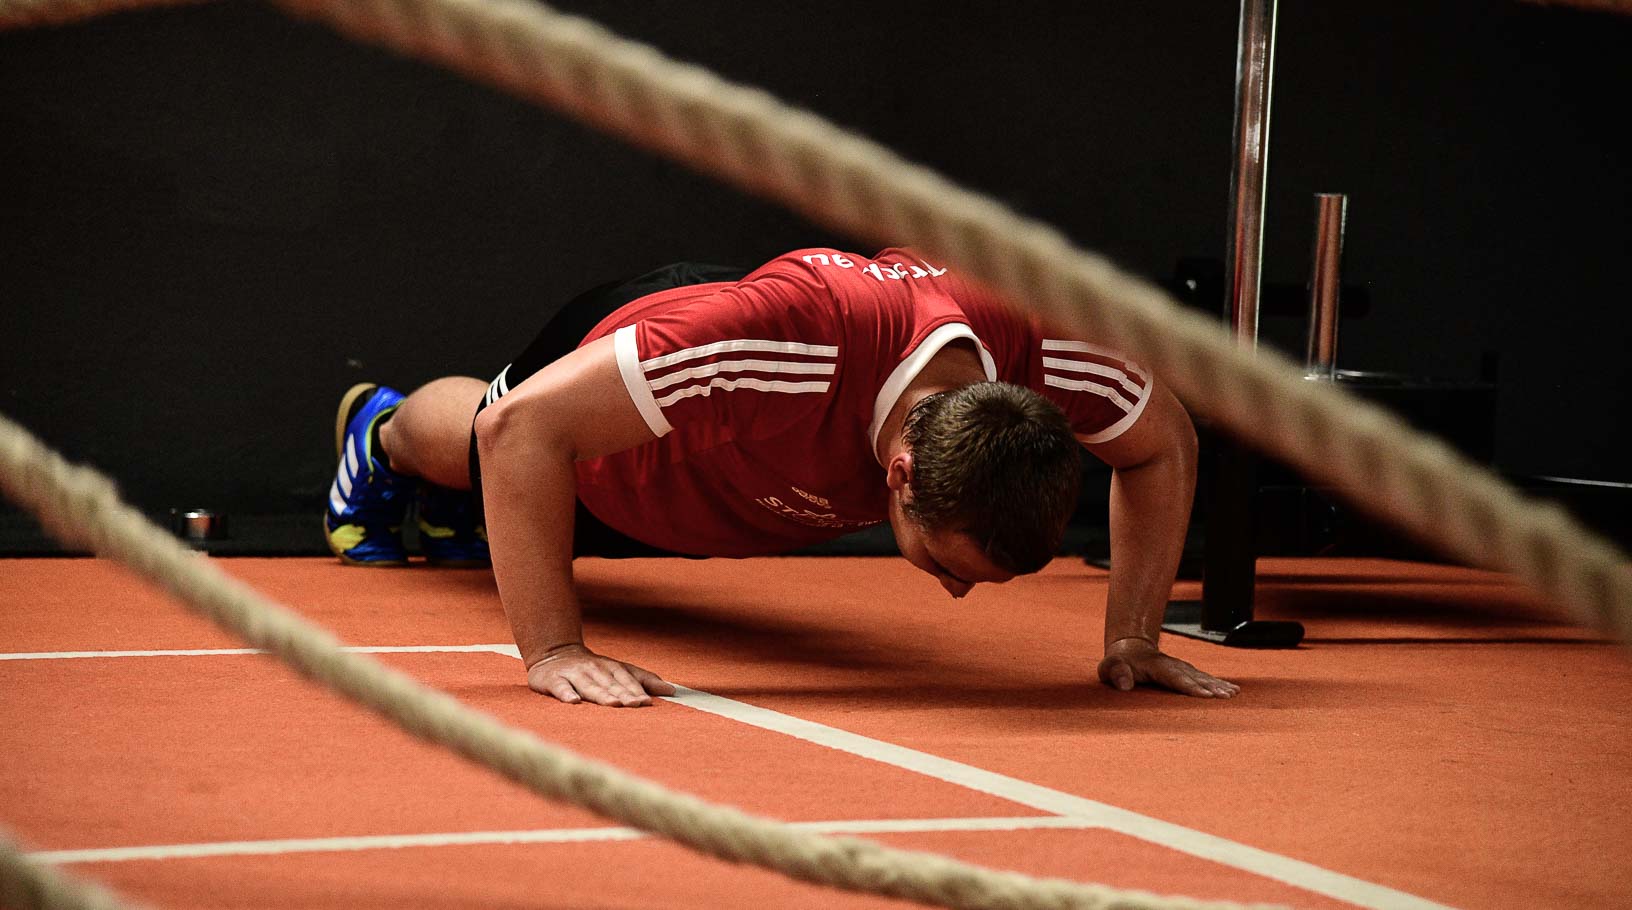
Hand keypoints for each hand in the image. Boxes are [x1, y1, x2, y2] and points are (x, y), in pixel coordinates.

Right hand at [527, 644, 675, 706]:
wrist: (554, 653)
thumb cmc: (594, 669)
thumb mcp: (619, 671)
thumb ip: (644, 680)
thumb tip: (672, 691)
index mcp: (611, 668)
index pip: (626, 679)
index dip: (636, 690)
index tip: (647, 702)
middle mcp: (594, 669)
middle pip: (610, 684)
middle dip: (623, 694)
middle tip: (635, 705)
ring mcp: (573, 674)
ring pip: (589, 685)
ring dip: (601, 695)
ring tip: (613, 704)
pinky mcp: (553, 680)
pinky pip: (561, 687)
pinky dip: (567, 694)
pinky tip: (574, 702)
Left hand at [1097, 637, 1238, 698]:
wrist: (1131, 648)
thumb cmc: (1119, 663)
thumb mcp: (1109, 667)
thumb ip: (1115, 673)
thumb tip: (1124, 684)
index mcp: (1156, 666)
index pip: (1174, 678)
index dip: (1189, 686)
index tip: (1205, 695)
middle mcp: (1173, 665)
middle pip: (1194, 677)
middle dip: (1211, 687)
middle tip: (1226, 696)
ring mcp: (1182, 667)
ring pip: (1202, 676)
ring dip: (1218, 685)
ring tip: (1233, 694)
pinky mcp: (1187, 672)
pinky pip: (1205, 677)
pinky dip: (1219, 683)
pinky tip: (1233, 690)